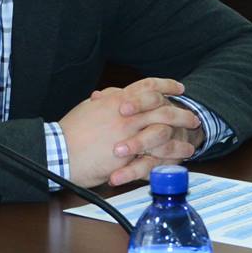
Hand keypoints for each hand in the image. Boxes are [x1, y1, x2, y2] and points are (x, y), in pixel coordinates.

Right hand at [59, 78, 204, 188]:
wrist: (58, 151)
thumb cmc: (70, 131)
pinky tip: (175, 166)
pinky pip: (153, 161)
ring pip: (163, 135)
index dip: (167, 86)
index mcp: (118, 101)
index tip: (180, 88)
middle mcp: (127, 116)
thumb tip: (114, 94)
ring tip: (191, 146)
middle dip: (181, 114)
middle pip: (163, 110)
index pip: (149, 87)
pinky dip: (166, 163)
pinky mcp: (127, 159)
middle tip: (193, 118)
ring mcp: (129, 137)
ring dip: (180, 141)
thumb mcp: (89, 108)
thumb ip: (105, 100)